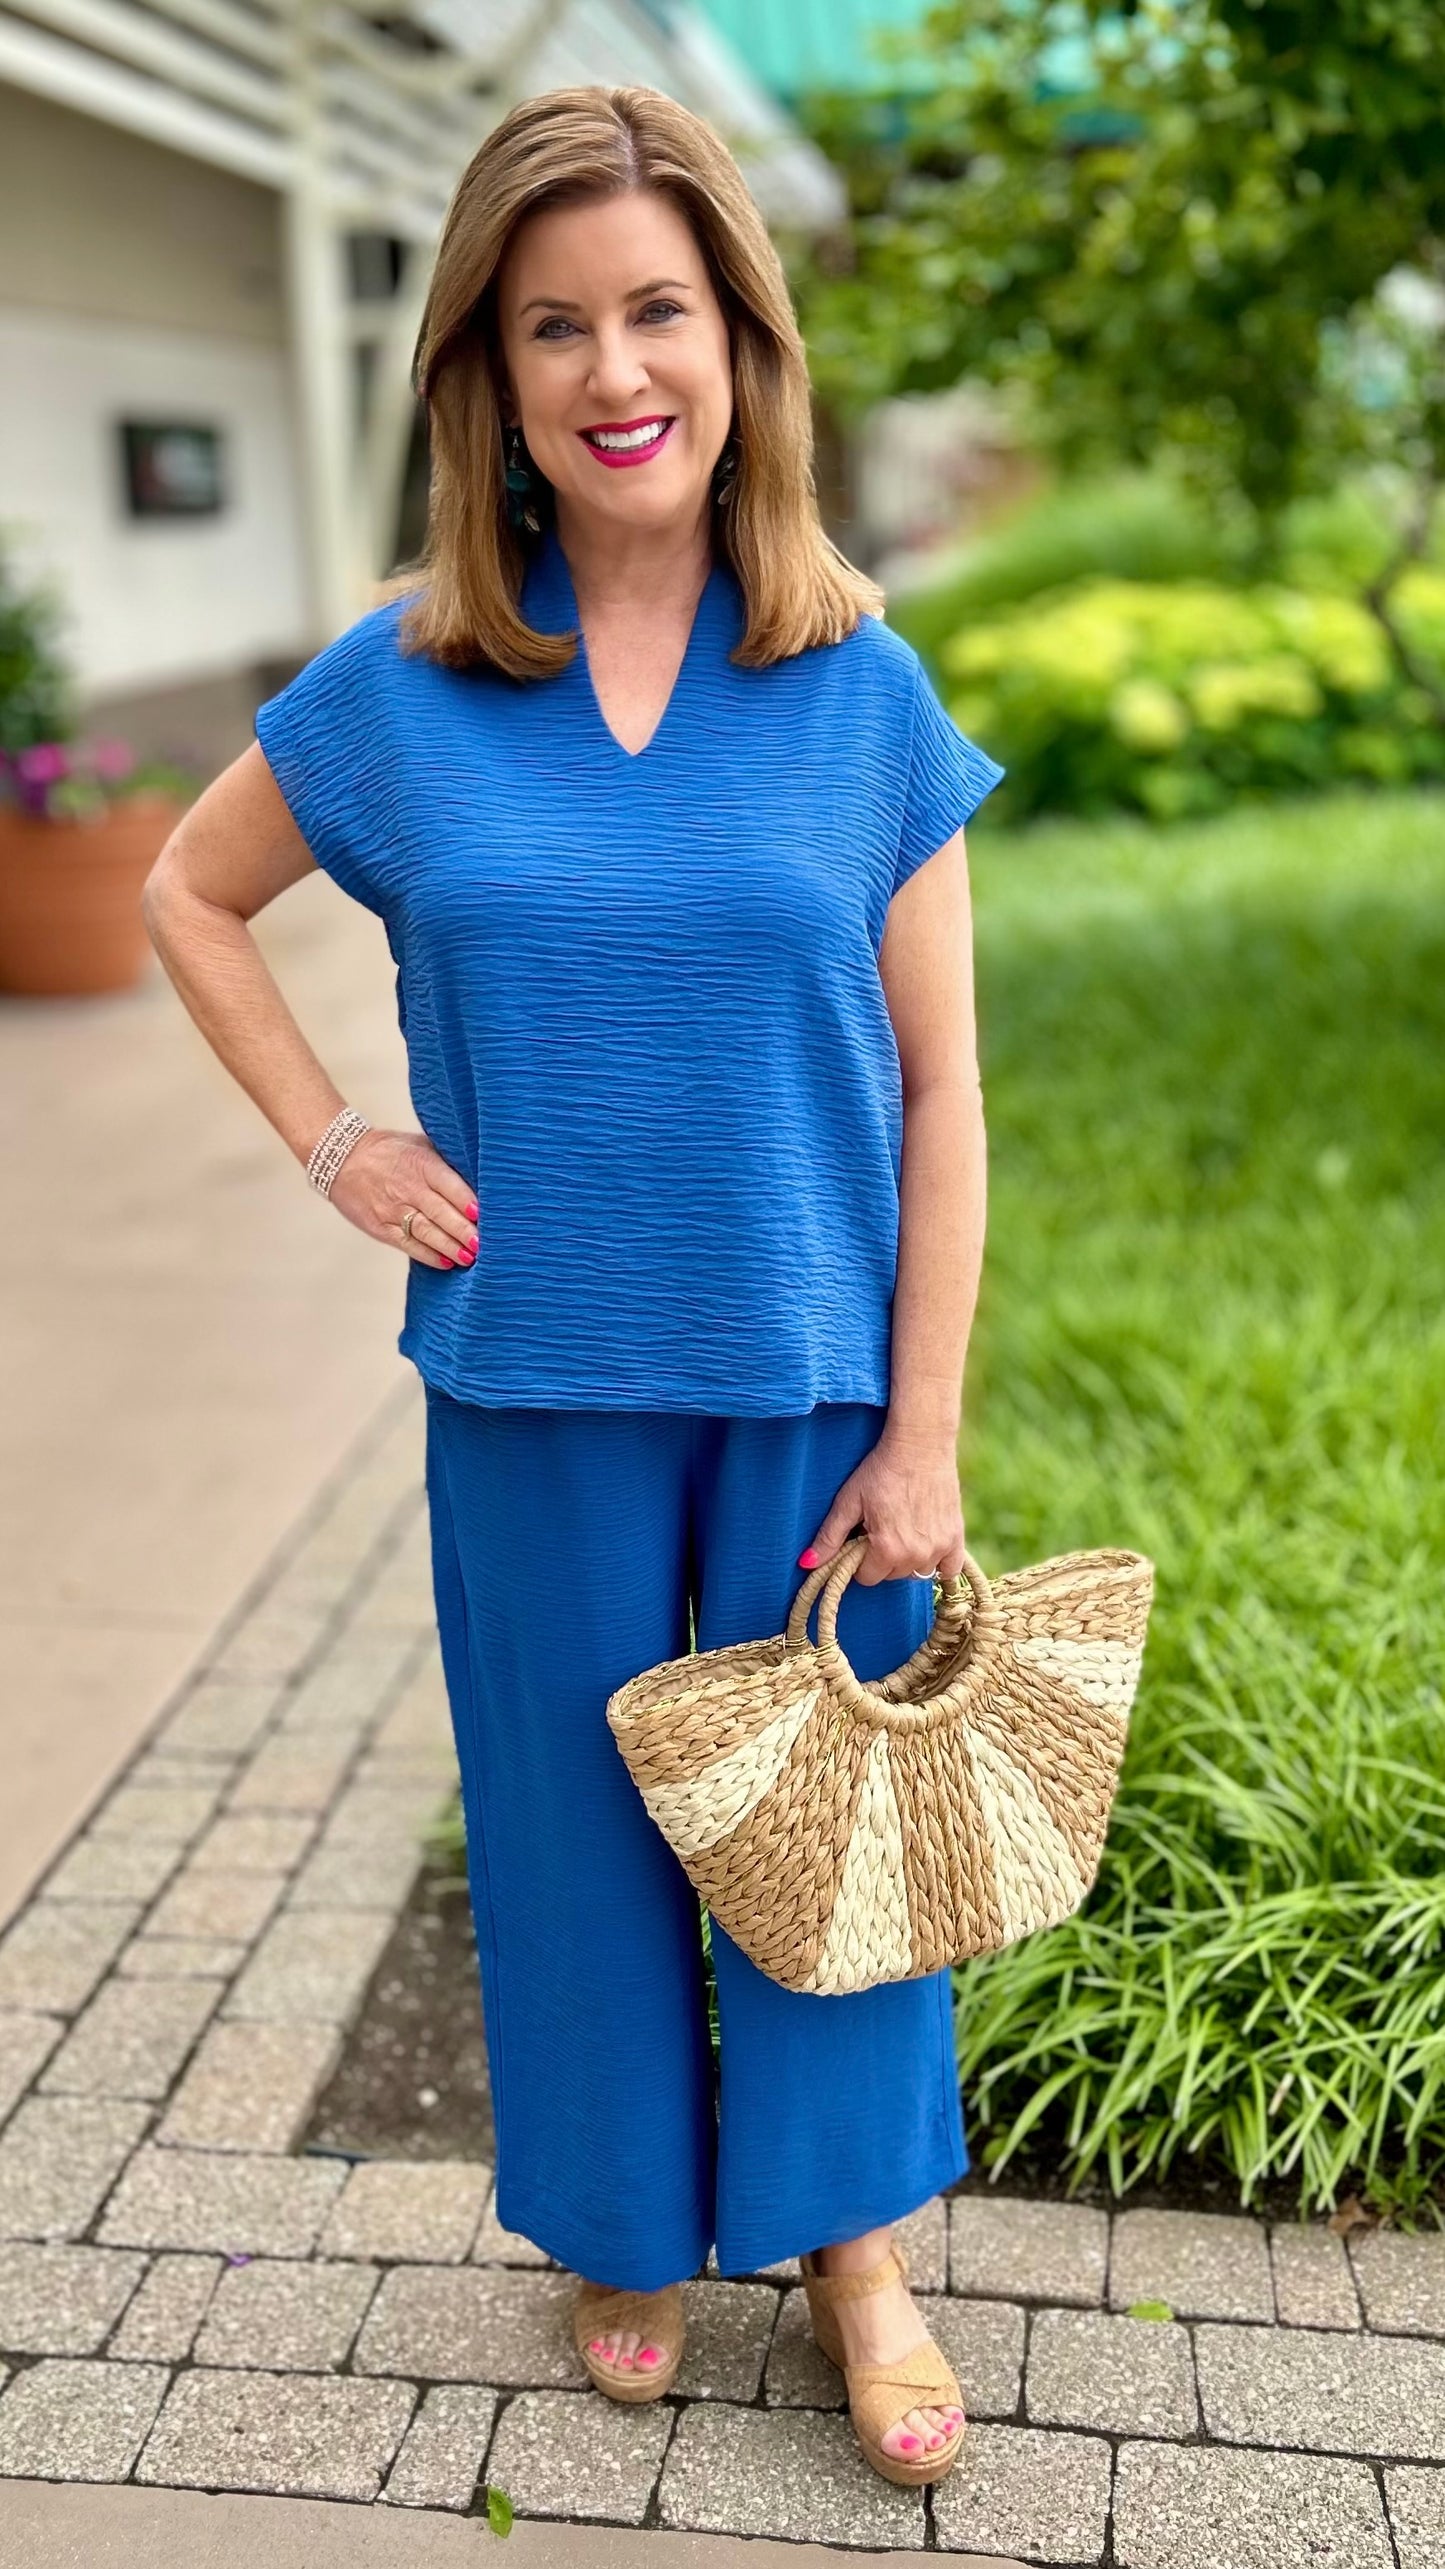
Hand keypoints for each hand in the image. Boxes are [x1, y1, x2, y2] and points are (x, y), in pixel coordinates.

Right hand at [327, 1127, 477, 1270]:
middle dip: (463, 1231)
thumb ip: (446, 1162)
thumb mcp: (419, 1145)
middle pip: (440, 1213)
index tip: (482, 1215)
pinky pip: (408, 1244)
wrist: (343, 1159)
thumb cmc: (390, 1151)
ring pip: (426, 1232)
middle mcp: (408, 1188)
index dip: (466, 1201)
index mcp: (421, 1164)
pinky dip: (428, 1255)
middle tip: (482, 1244)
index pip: (448, 1184)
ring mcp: (392, 1209)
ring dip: (450, 1247)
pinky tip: (445, 1262)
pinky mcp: (380, 1227)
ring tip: (469, 1257)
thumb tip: (482, 1180)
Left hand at [798, 1424, 965, 1586]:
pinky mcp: (956, 1538)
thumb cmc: (881, 1470)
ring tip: (902, 1529)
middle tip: (881, 1528)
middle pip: (891, 1576)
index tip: (861, 1537)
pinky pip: (949, 1570)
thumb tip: (807, 1564)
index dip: (859, 1560)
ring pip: (917, 1572)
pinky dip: (939, 1564)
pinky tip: (927, 1546)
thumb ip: (829, 1536)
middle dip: (882, 1558)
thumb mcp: (849, 1501)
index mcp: (887, 1550)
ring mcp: (939, 1548)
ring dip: (907, 1560)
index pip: (867, 1578)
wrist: (920, 1445)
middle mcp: (915, 1555)